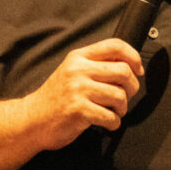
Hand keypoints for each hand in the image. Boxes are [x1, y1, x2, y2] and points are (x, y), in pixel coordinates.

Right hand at [22, 38, 143, 149]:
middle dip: (132, 88)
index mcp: (78, 57)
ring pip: (120, 96)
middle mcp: (78, 70)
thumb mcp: (72, 72)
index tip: (138, 70)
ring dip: (122, 108)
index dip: (133, 57)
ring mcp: (78, 90)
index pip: (115, 46)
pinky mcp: (79, 110)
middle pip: (123, 71)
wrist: (31, 120)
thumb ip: (95, 65)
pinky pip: (111, 117)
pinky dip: (114, 123)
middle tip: (125, 97)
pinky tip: (106, 123)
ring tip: (113, 112)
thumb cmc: (55, 98)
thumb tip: (128, 64)